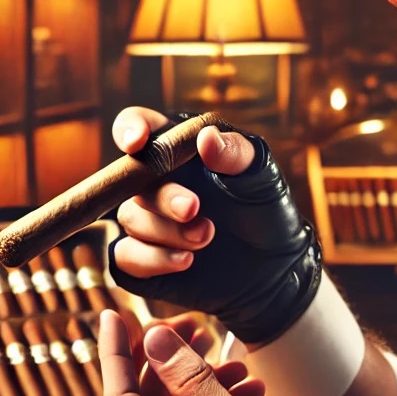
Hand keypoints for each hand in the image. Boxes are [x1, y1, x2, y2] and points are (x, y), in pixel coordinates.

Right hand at [109, 107, 322, 344]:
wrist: (273, 270)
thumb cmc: (264, 212)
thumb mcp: (262, 178)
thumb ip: (235, 154)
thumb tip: (205, 137)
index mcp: (176, 149)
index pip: (139, 125)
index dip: (130, 128)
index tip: (138, 143)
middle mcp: (154, 181)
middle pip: (131, 178)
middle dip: (163, 195)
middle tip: (194, 208)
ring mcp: (146, 220)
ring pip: (130, 217)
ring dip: (166, 231)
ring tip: (206, 238)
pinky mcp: (142, 259)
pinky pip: (124, 256)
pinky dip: (152, 259)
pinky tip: (186, 260)